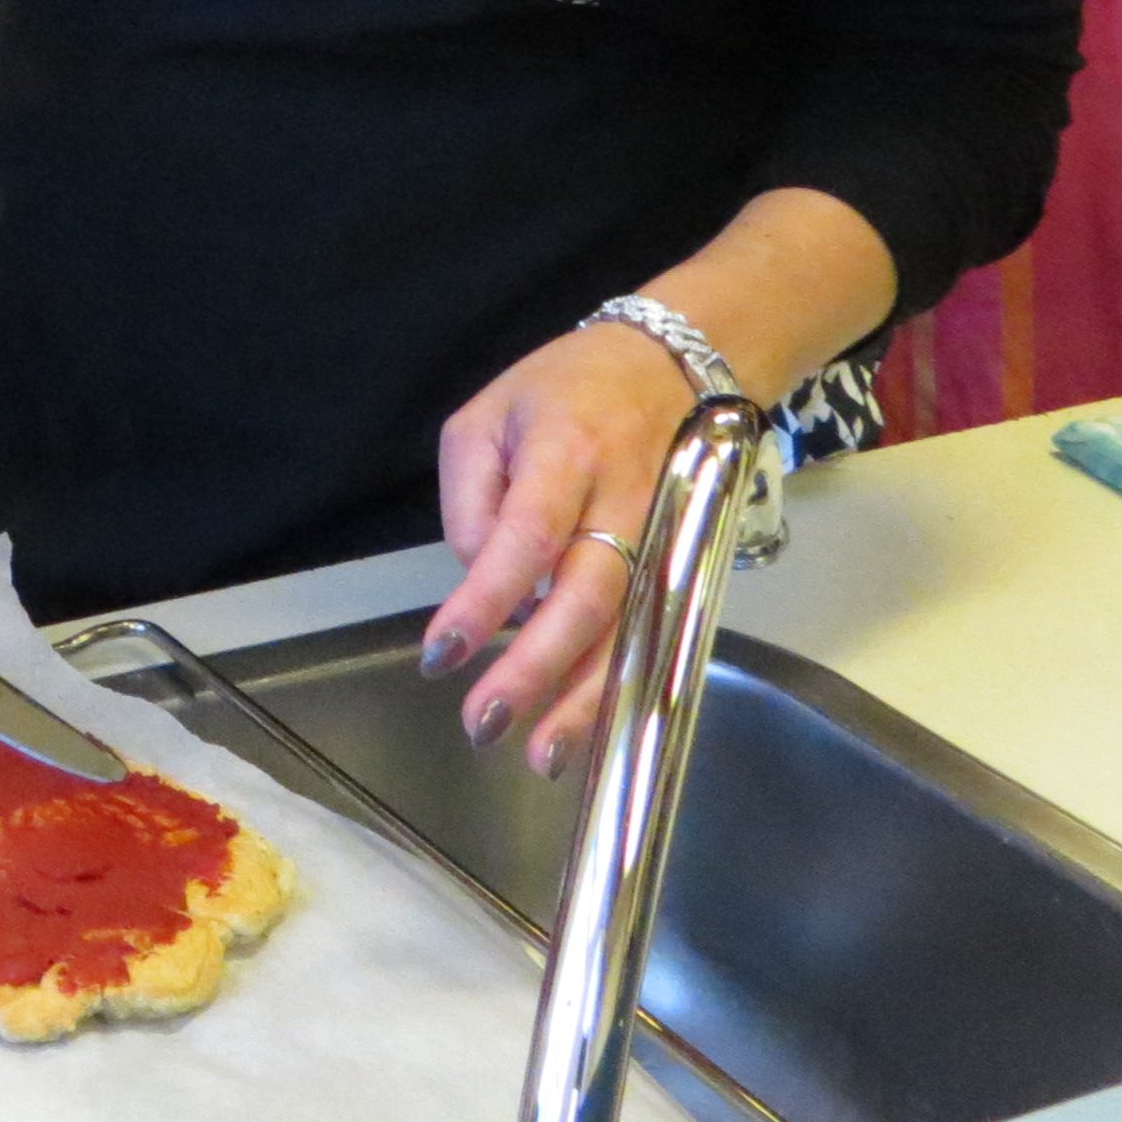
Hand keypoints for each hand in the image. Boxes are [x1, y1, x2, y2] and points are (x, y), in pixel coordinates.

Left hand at [425, 320, 696, 777]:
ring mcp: (662, 534)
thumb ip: (472, 497)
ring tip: (541, 756)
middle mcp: (623, 498)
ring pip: (629, 627)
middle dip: (537, 668)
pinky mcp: (681, 561)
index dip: (486, 600)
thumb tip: (479, 580)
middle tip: (483, 723)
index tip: (440, 654)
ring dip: (586, 697)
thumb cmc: (562, 389)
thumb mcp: (486, 416)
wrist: (675, 366)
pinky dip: (618, 683)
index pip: (525, 535)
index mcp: (565, 451)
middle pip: (587, 595)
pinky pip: (649, 630)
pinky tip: (587, 726)